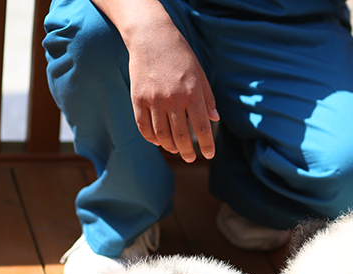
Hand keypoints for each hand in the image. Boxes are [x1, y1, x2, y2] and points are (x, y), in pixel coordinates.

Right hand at [127, 22, 218, 161]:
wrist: (151, 36)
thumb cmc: (180, 55)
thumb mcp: (200, 74)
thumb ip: (207, 98)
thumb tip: (215, 119)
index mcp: (193, 94)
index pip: (202, 128)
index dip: (207, 146)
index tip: (209, 155)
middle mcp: (173, 99)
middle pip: (182, 137)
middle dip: (188, 152)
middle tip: (191, 158)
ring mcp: (154, 100)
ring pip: (162, 136)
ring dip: (170, 147)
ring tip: (175, 150)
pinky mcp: (138, 98)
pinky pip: (144, 126)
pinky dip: (151, 138)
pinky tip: (158, 141)